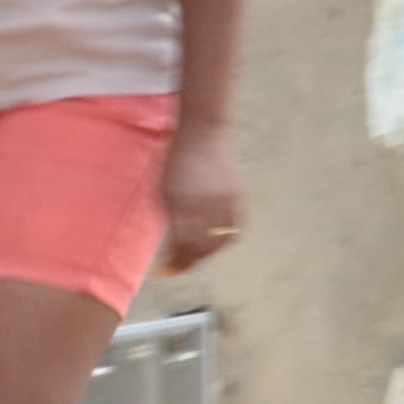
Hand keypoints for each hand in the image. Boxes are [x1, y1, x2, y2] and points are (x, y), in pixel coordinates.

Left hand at [157, 120, 242, 276]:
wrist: (204, 132)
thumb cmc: (177, 160)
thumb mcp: (164, 190)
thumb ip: (171, 218)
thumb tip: (174, 245)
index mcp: (184, 204)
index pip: (182, 246)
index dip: (175, 263)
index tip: (166, 272)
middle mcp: (208, 206)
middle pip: (204, 247)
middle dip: (191, 260)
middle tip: (180, 266)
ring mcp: (227, 202)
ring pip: (222, 241)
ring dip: (209, 252)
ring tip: (197, 253)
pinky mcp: (239, 198)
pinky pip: (236, 229)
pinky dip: (225, 239)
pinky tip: (216, 238)